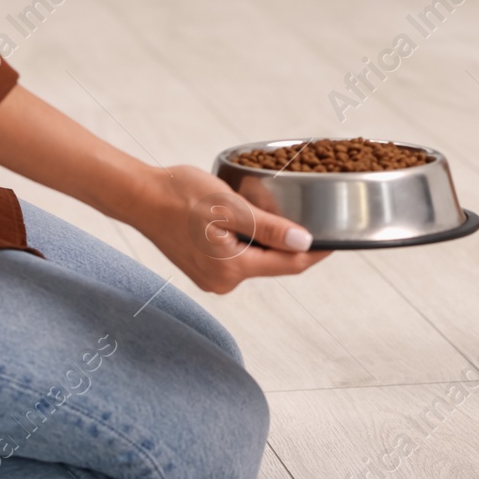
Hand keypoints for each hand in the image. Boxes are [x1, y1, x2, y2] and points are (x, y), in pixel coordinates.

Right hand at [136, 164, 329, 292]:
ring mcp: (213, 278)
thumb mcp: (230, 208)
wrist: (140, 197)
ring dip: (271, 238)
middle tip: (312, 215)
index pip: (290, 265)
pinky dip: (251, 239)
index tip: (338, 237)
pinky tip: (250, 217)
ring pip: (257, 258)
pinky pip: (240, 255)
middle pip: (275, 262)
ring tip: (281, 212)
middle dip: (293, 242)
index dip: (317, 251)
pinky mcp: (206, 268)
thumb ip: (269, 228)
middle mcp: (224, 282)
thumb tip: (305, 243)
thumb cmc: (180, 196)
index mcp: (232, 270)